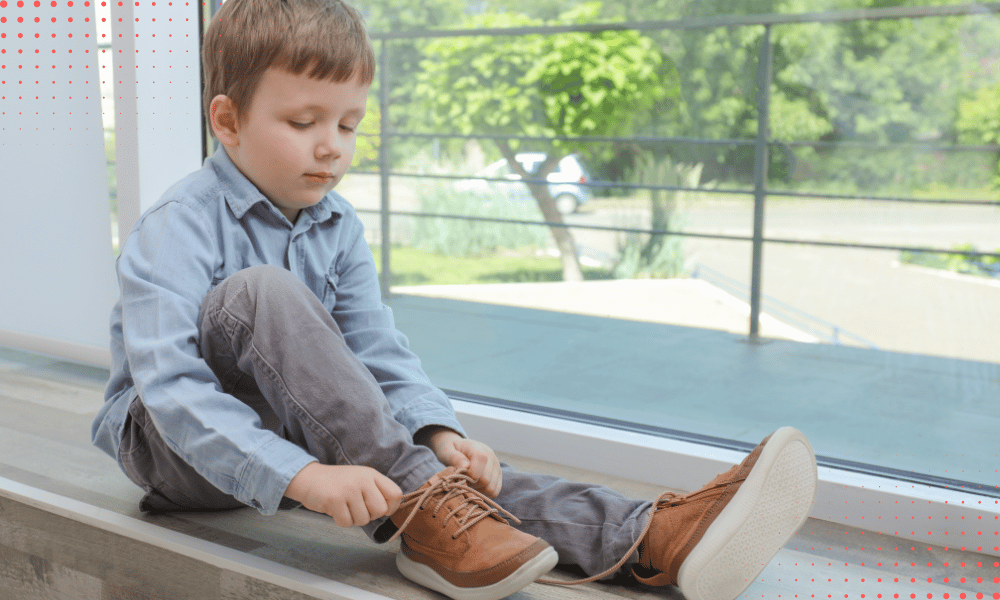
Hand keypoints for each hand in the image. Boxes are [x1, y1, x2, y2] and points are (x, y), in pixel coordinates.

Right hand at [284, 462, 401, 527]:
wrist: (308, 478)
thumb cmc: (337, 483)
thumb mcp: (359, 479)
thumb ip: (375, 490)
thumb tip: (390, 510)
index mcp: (371, 474)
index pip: (396, 494)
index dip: (391, 507)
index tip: (380, 510)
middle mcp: (362, 479)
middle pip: (380, 510)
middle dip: (370, 515)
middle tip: (357, 509)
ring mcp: (349, 489)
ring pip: (363, 519)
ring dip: (353, 519)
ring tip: (344, 507)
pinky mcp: (335, 499)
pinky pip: (347, 522)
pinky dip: (341, 521)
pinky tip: (335, 510)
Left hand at [419, 428, 502, 497]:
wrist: (458, 449)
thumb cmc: (450, 451)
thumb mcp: (446, 451)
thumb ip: (454, 457)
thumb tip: (465, 466)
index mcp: (478, 448)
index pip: (482, 460)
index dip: (471, 473)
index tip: (460, 476)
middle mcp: (491, 456)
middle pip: (486, 479)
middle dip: (472, 484)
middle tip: (462, 480)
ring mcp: (496, 467)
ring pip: (491, 488)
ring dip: (478, 490)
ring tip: (468, 483)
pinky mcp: (498, 476)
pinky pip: (494, 492)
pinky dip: (483, 493)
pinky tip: (474, 487)